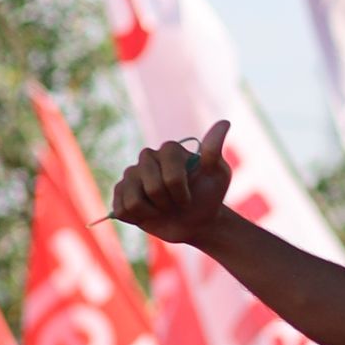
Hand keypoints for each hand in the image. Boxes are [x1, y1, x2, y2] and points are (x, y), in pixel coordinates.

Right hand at [112, 119, 233, 247]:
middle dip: (168, 203)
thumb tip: (224, 122)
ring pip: (134, 201)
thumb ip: (214, 150)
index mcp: (169, 149)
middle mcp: (147, 157)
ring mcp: (131, 174)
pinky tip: (147, 213)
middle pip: (153, 188)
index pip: (171, 177)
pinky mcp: (120, 193)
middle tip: (177, 203)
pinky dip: (137, 218)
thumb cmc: (208, 196)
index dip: (181, 193)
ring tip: (162, 208)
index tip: (190, 196)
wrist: (197, 221)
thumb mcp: (218, 175)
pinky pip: (121, 210)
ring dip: (152, 212)